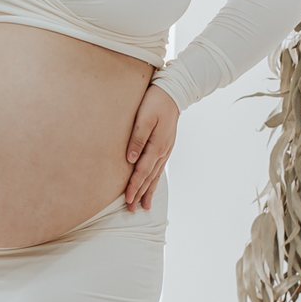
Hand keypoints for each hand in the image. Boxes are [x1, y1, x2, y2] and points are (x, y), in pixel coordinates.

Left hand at [124, 84, 178, 210]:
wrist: (173, 91)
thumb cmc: (155, 101)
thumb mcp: (144, 117)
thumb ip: (137, 138)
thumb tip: (130, 160)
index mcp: (157, 145)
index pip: (142, 171)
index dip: (134, 186)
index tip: (127, 200)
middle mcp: (163, 151)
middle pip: (150, 178)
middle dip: (140, 194)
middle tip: (132, 209)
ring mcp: (166, 149)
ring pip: (156, 175)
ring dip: (149, 191)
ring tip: (144, 205)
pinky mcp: (166, 146)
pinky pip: (159, 168)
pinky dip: (155, 180)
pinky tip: (153, 185)